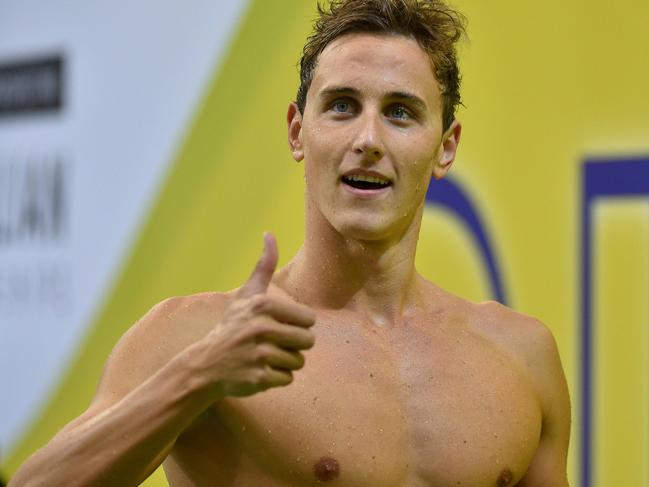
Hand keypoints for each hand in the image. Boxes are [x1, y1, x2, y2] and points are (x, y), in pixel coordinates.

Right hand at [189, 232, 315, 397]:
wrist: (205, 365)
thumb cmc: (232, 326)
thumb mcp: (246, 295)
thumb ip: (263, 266)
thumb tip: (269, 233)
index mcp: (263, 305)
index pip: (309, 319)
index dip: (296, 325)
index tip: (276, 327)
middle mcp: (261, 327)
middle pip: (308, 341)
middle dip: (294, 346)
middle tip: (271, 345)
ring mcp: (259, 354)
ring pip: (299, 362)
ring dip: (285, 363)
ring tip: (263, 358)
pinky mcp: (258, 378)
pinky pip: (287, 379)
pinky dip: (276, 379)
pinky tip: (258, 372)